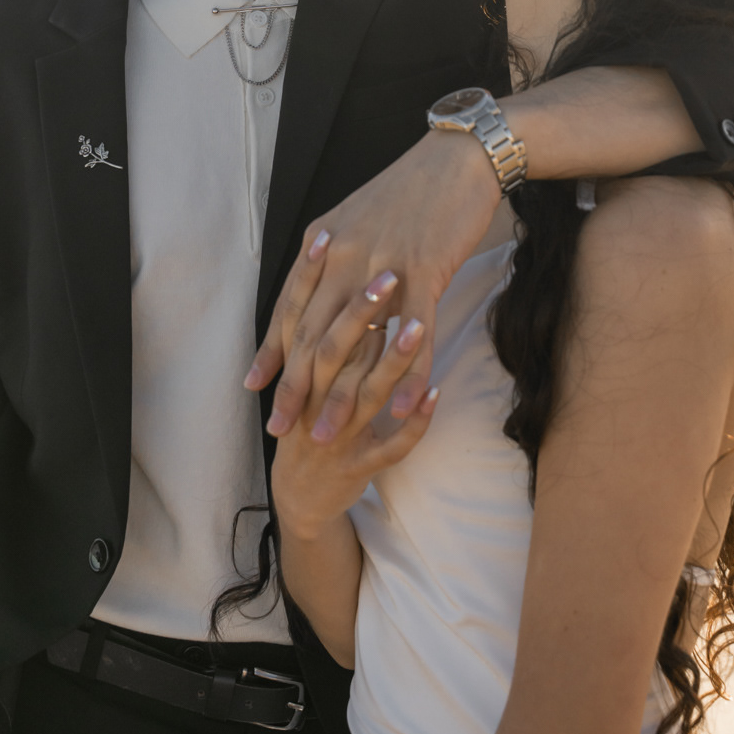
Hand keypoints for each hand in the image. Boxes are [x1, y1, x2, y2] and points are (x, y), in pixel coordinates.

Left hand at [247, 128, 501, 441]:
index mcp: (325, 242)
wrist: (458, 158)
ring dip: (340, 396)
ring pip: (354, 343)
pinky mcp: (425, 271)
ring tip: (328, 436)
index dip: (272, 349)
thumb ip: (335, 251)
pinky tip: (399, 410)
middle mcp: (344, 255)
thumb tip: (319, 282)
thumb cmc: (411, 188)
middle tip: (281, 430)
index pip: (291, 307)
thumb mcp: (357, 214)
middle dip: (294, 387)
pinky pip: (411, 335)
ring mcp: (383, 266)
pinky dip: (405, 376)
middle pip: (312, 333)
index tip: (255, 387)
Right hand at [269, 283, 440, 540]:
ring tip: (416, 327)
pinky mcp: (359, 466)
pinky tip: (436, 395)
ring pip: (363, 392)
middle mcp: (311, 402)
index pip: (299, 316)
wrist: (302, 498)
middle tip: (386, 271)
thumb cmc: (310, 422)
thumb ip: (318, 332)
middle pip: (333, 348)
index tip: (330, 235)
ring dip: (391, 360)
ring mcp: (335, 435)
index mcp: (297, 372)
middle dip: (360, 310)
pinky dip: (413, 420)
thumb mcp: (306, 377)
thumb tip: (342, 277)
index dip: (311, 277)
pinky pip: (391, 444)